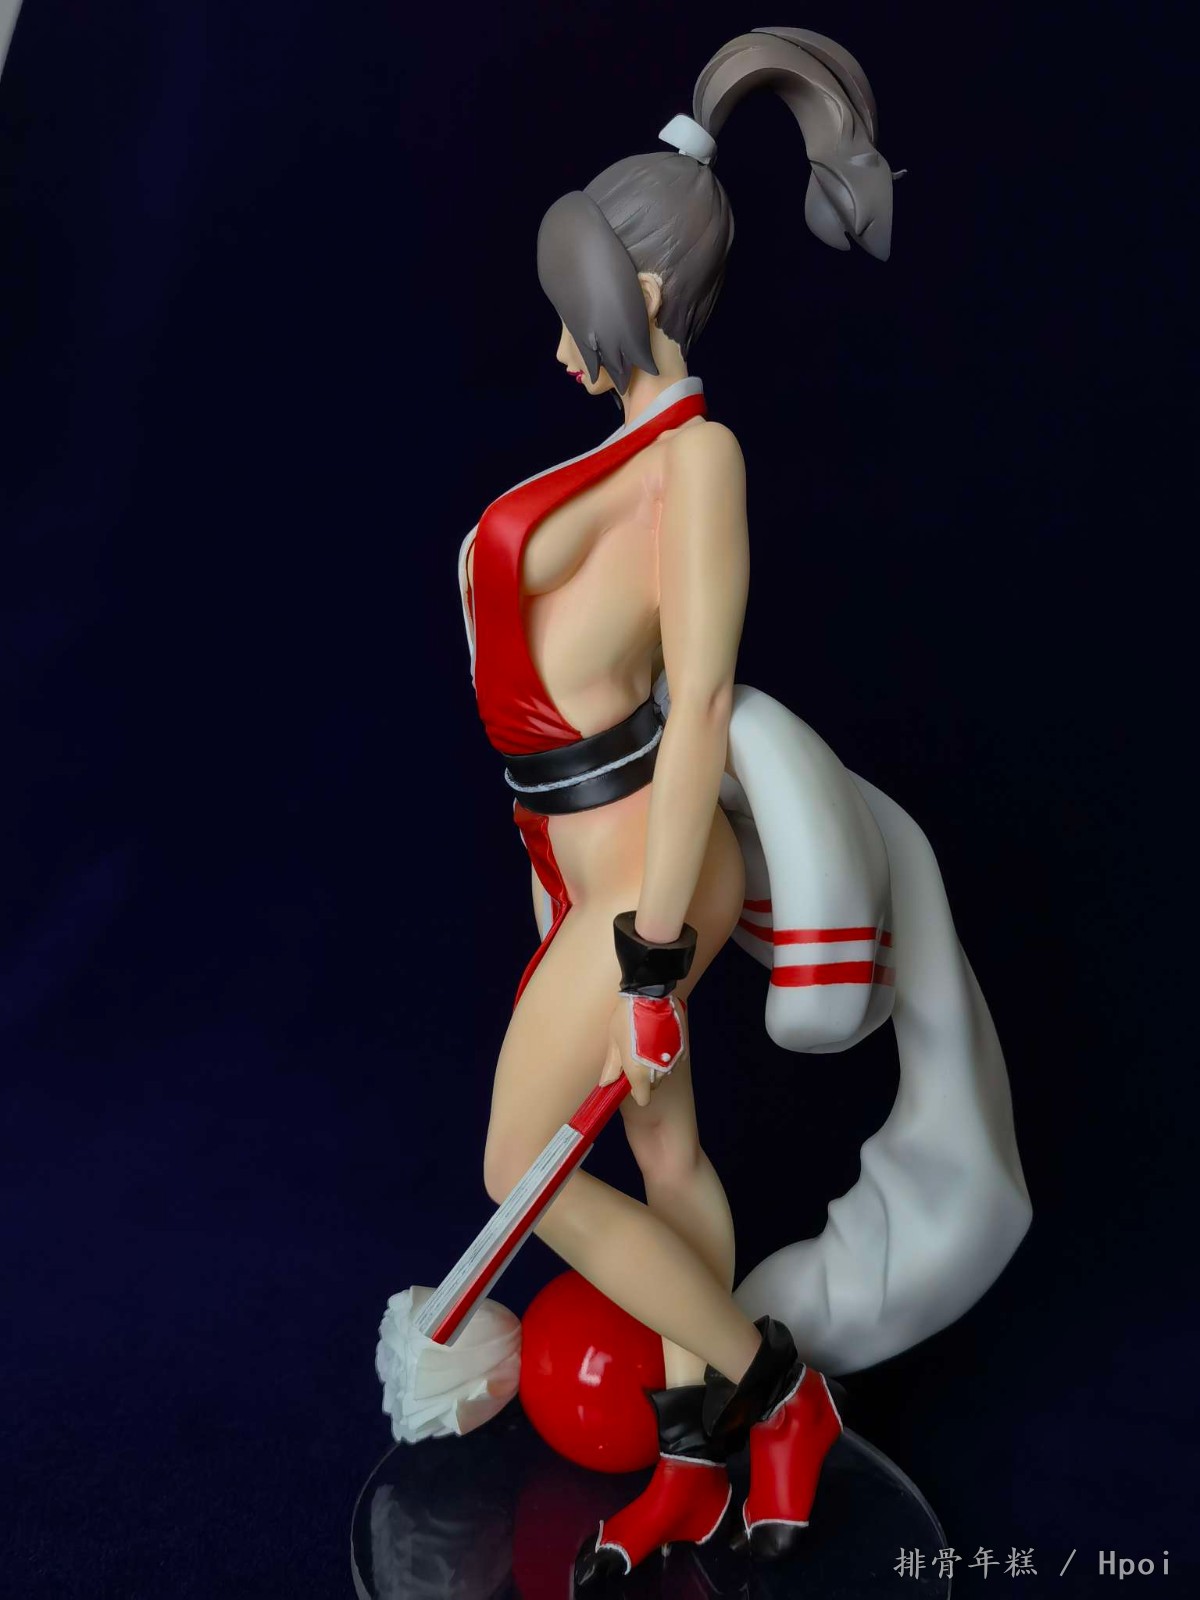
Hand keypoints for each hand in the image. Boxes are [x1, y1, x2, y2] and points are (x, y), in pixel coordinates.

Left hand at [598, 992, 687, 1106]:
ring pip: (664, 1072)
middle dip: (645, 1076)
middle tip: (636, 1056)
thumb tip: (606, 1083)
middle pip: (653, 1085)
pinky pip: (674, 1059)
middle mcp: (659, 1071)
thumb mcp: (614, 1041)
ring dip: (657, 1065)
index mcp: (639, 1073)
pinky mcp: (683, 1048)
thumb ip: (612, 1066)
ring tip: (648, 1043)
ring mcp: (673, 1060)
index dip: (636, 1092)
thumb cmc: (627, 1016)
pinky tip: (660, 1038)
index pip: (643, 1099)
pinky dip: (667, 1054)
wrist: (650, 993)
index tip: (630, 1079)